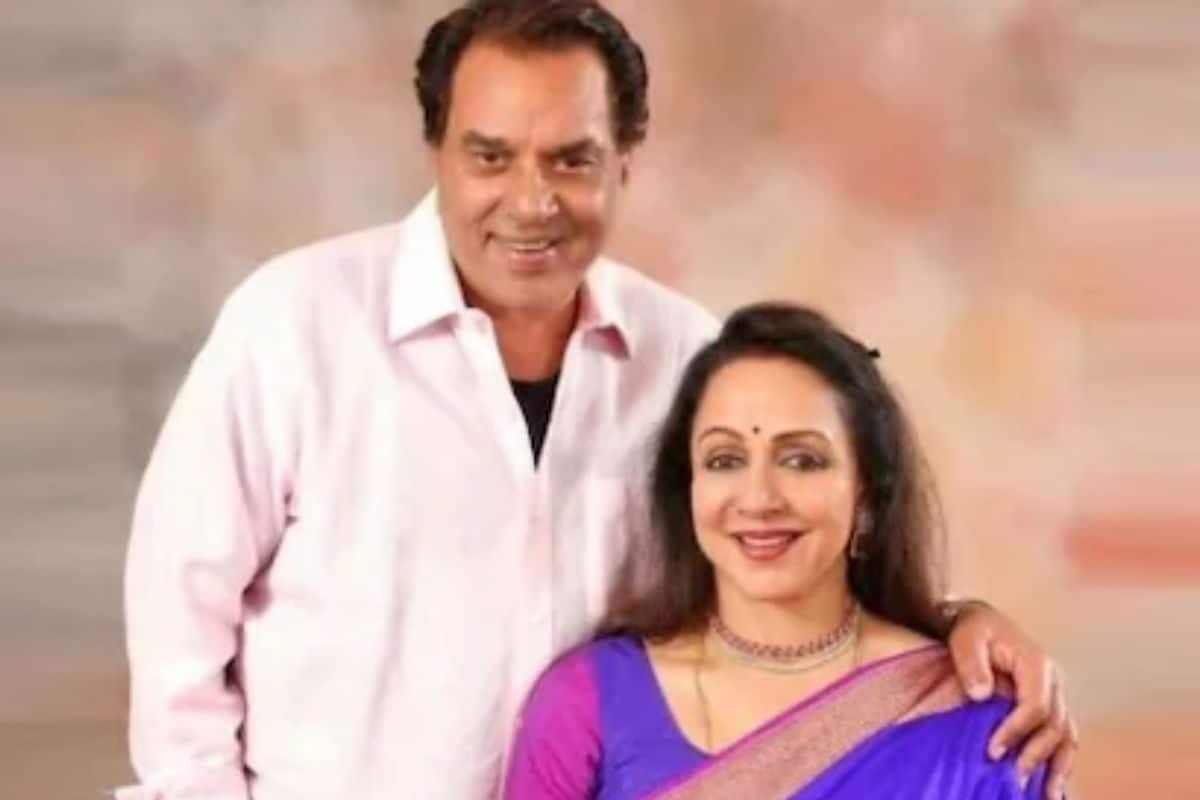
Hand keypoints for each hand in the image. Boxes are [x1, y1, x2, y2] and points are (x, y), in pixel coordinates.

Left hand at [946, 601, 1078, 799]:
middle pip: (1055, 725)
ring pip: (1066, 736)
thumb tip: (982, 694)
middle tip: (1011, 778)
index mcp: (1037, 664)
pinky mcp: (1049, 707)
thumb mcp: (966, 638)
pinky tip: (1053, 787)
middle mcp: (1053, 682)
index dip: (1017, 730)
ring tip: (1047, 796)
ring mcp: (1054, 695)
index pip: (1035, 706)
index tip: (992, 750)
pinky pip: (1062, 738)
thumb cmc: (973, 630)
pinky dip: (1059, 762)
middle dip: (1035, 754)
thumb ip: (971, 663)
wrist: (980, 625)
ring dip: (1057, 767)